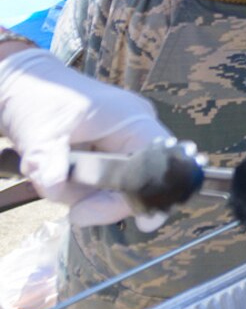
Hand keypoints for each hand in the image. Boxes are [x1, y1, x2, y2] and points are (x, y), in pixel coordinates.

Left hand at [0, 46, 171, 227]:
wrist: (23, 87)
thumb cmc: (39, 98)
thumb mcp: (39, 132)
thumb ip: (49, 161)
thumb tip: (57, 186)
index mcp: (132, 119)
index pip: (158, 160)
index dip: (157, 190)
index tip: (146, 221)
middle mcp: (135, 131)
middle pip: (139, 180)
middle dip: (103, 199)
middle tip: (76, 213)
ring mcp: (121, 143)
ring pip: (115, 187)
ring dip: (82, 194)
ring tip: (53, 177)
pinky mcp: (106, 153)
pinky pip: (102, 183)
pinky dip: (77, 188)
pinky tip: (56, 173)